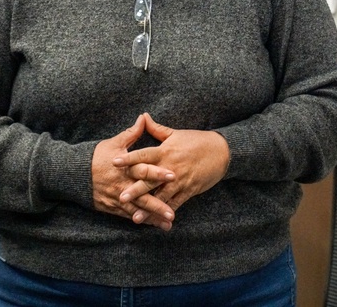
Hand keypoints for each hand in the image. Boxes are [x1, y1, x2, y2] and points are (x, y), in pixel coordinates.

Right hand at [91, 114, 176, 230]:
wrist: (73, 174)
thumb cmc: (96, 156)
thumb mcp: (114, 143)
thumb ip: (132, 133)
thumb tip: (144, 117)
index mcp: (125, 167)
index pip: (143, 170)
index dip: (157, 173)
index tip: (173, 175)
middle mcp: (122, 185)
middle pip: (142, 195)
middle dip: (157, 204)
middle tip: (172, 212)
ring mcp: (117, 197)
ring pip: (137, 209)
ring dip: (153, 217)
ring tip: (168, 223)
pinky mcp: (112, 207)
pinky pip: (129, 215)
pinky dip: (142, 220)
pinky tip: (154, 225)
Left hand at [112, 113, 230, 217]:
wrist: (222, 151)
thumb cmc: (197, 141)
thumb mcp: (176, 133)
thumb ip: (156, 129)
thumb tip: (143, 116)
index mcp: (165, 151)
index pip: (144, 154)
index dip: (129, 158)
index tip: (114, 162)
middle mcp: (171, 167)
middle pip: (150, 179)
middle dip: (135, 189)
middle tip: (120, 196)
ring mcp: (180, 180)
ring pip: (161, 195)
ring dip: (148, 207)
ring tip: (135, 216)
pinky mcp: (189, 190)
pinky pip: (175, 203)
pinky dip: (165, 212)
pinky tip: (156, 220)